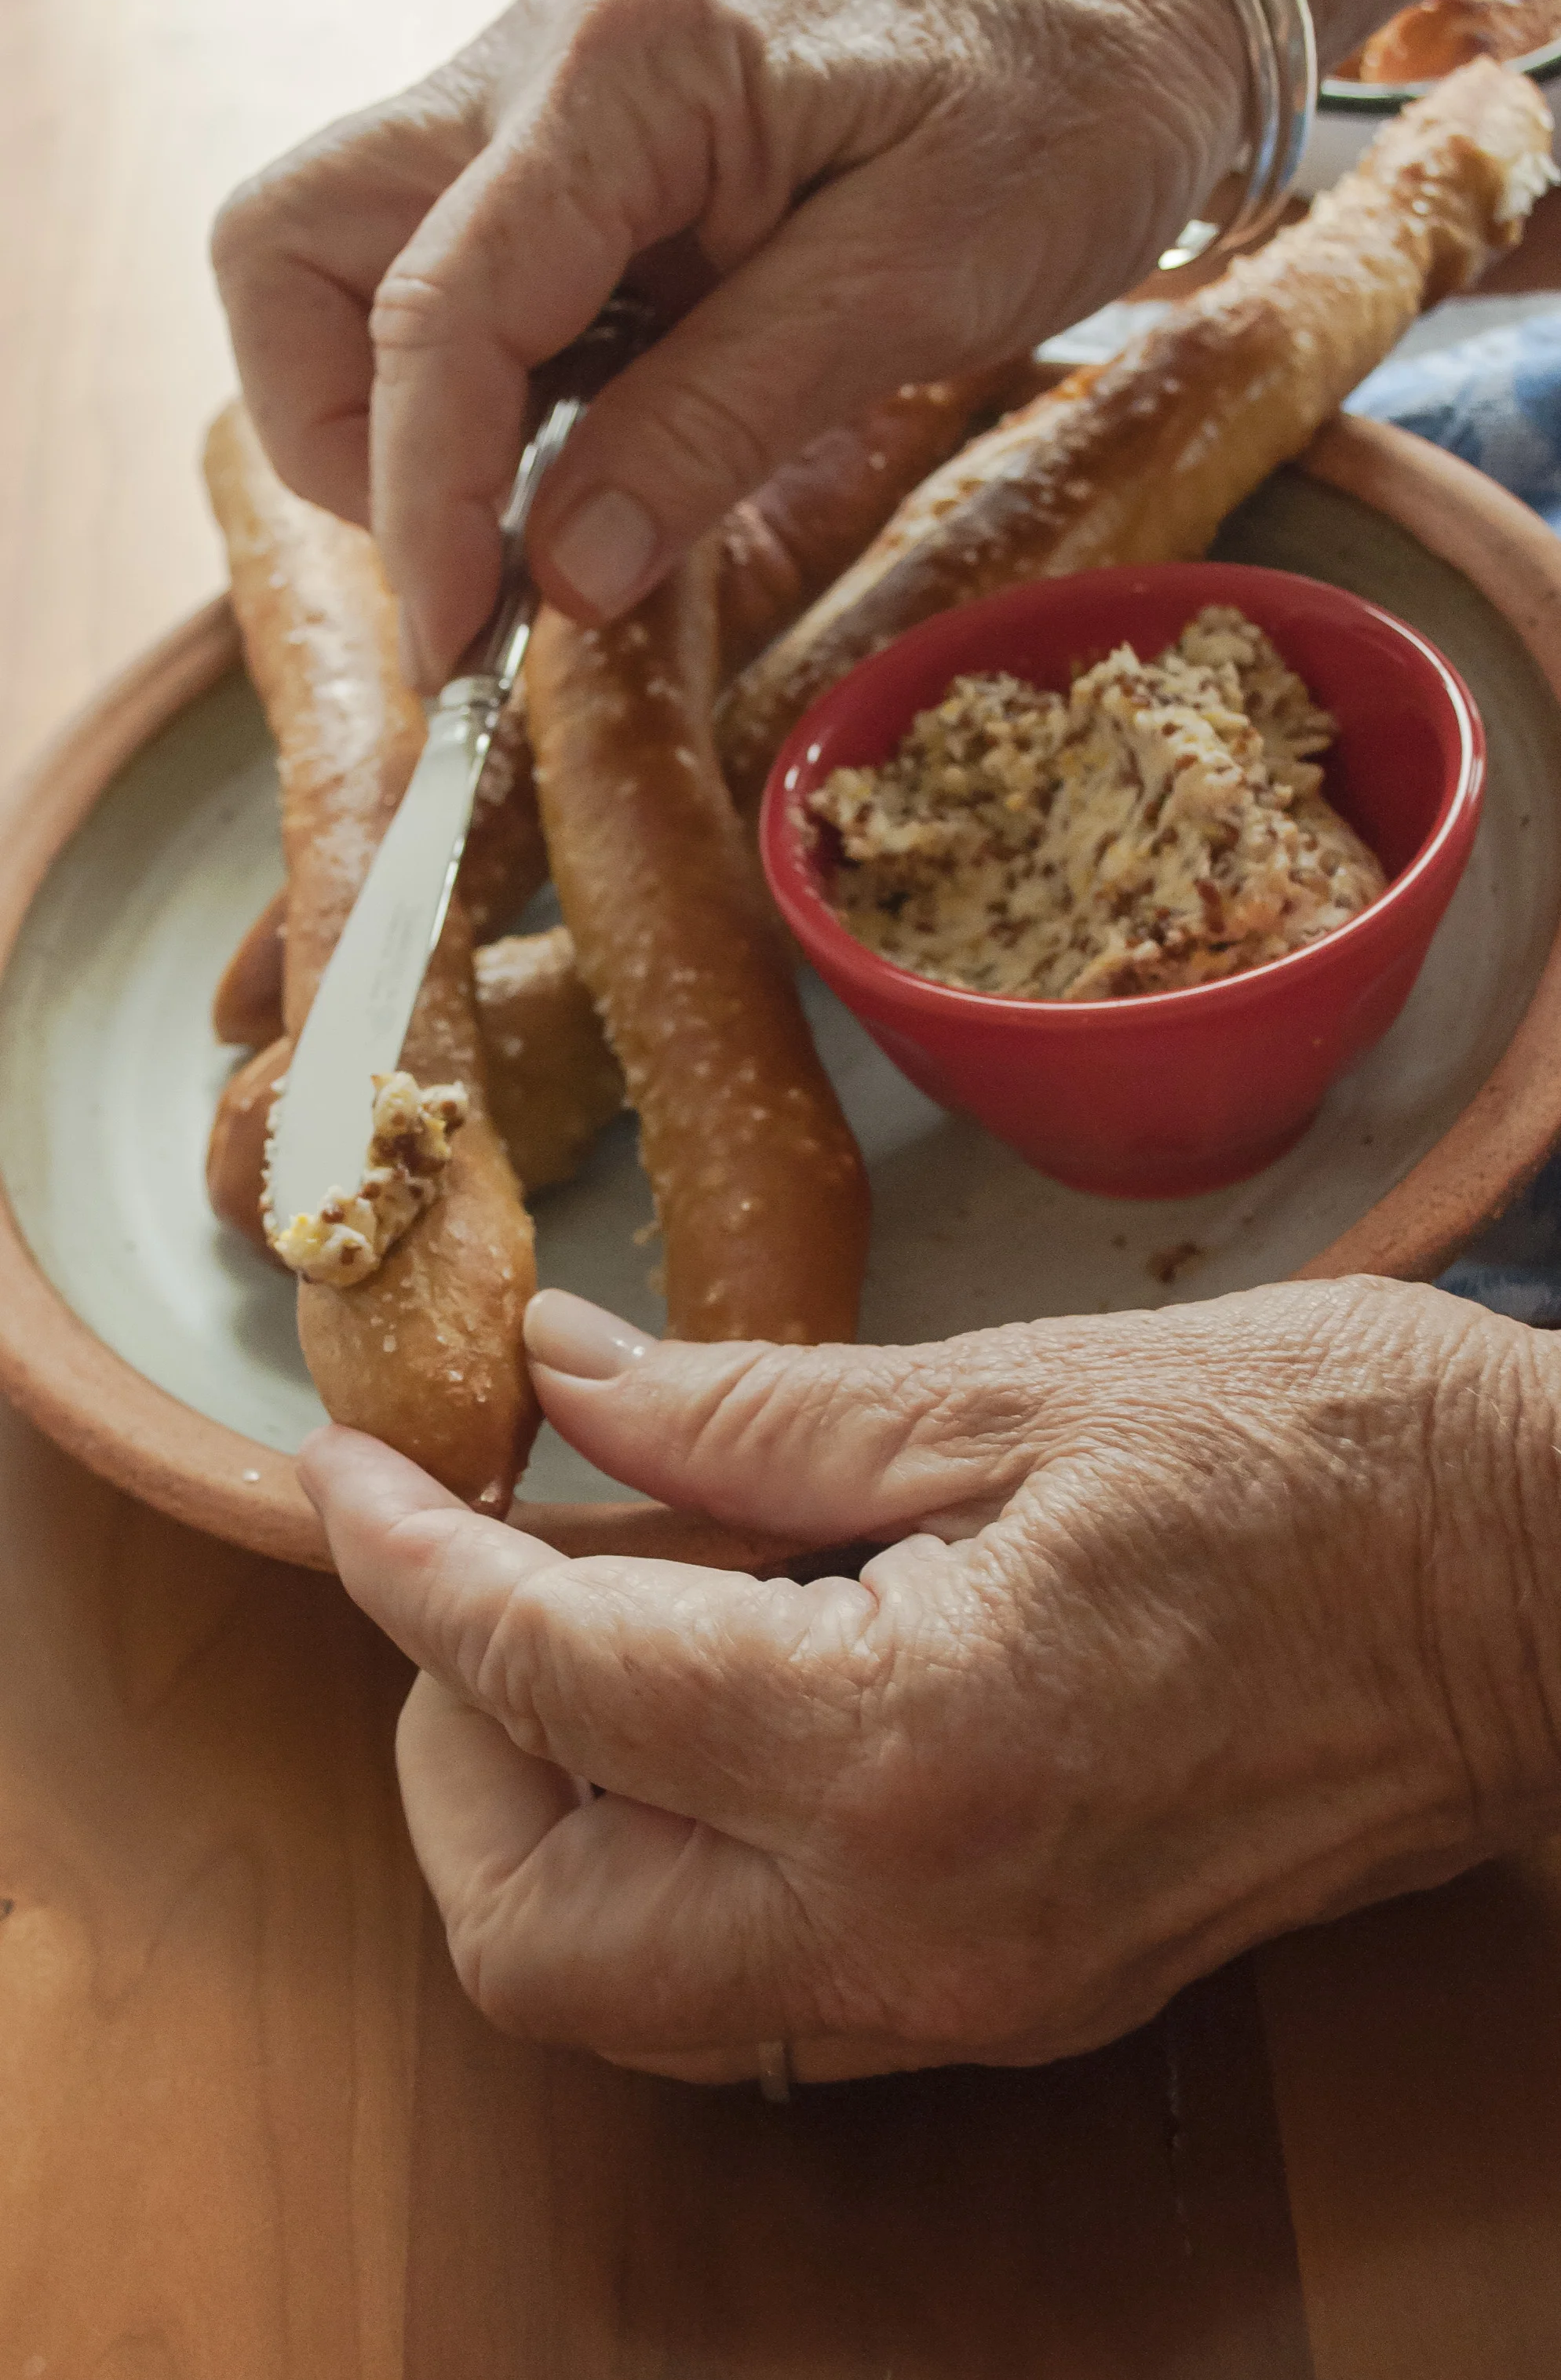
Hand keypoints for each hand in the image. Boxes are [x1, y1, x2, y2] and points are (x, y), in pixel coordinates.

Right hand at [212, 0, 1244, 681]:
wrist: (1105, 33)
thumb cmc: (1046, 128)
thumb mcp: (912, 290)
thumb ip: (723, 419)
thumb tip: (562, 571)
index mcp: (631, 70)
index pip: (440, 305)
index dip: (421, 500)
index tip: (454, 645)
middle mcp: (534, 65)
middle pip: (293, 249)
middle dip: (340, 437)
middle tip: (469, 562)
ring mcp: (528, 113)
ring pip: (338, 272)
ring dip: (395, 425)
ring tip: (535, 520)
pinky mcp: (556, 173)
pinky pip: (439, 293)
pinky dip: (470, 405)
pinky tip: (580, 459)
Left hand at [302, 1277, 1560, 2083]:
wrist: (1533, 1599)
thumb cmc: (1318, 1459)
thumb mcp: (1018, 1388)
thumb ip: (753, 1410)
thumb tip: (564, 1383)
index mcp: (907, 1742)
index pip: (550, 1679)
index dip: (408, 1568)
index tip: (351, 1472)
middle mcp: (914, 1921)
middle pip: (535, 1937)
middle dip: (449, 1751)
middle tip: (483, 1571)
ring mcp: (966, 1992)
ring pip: (630, 1989)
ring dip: (547, 1819)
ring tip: (591, 1621)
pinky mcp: (1010, 1994)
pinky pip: (756, 1981)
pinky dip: (669, 1857)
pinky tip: (712, 1695)